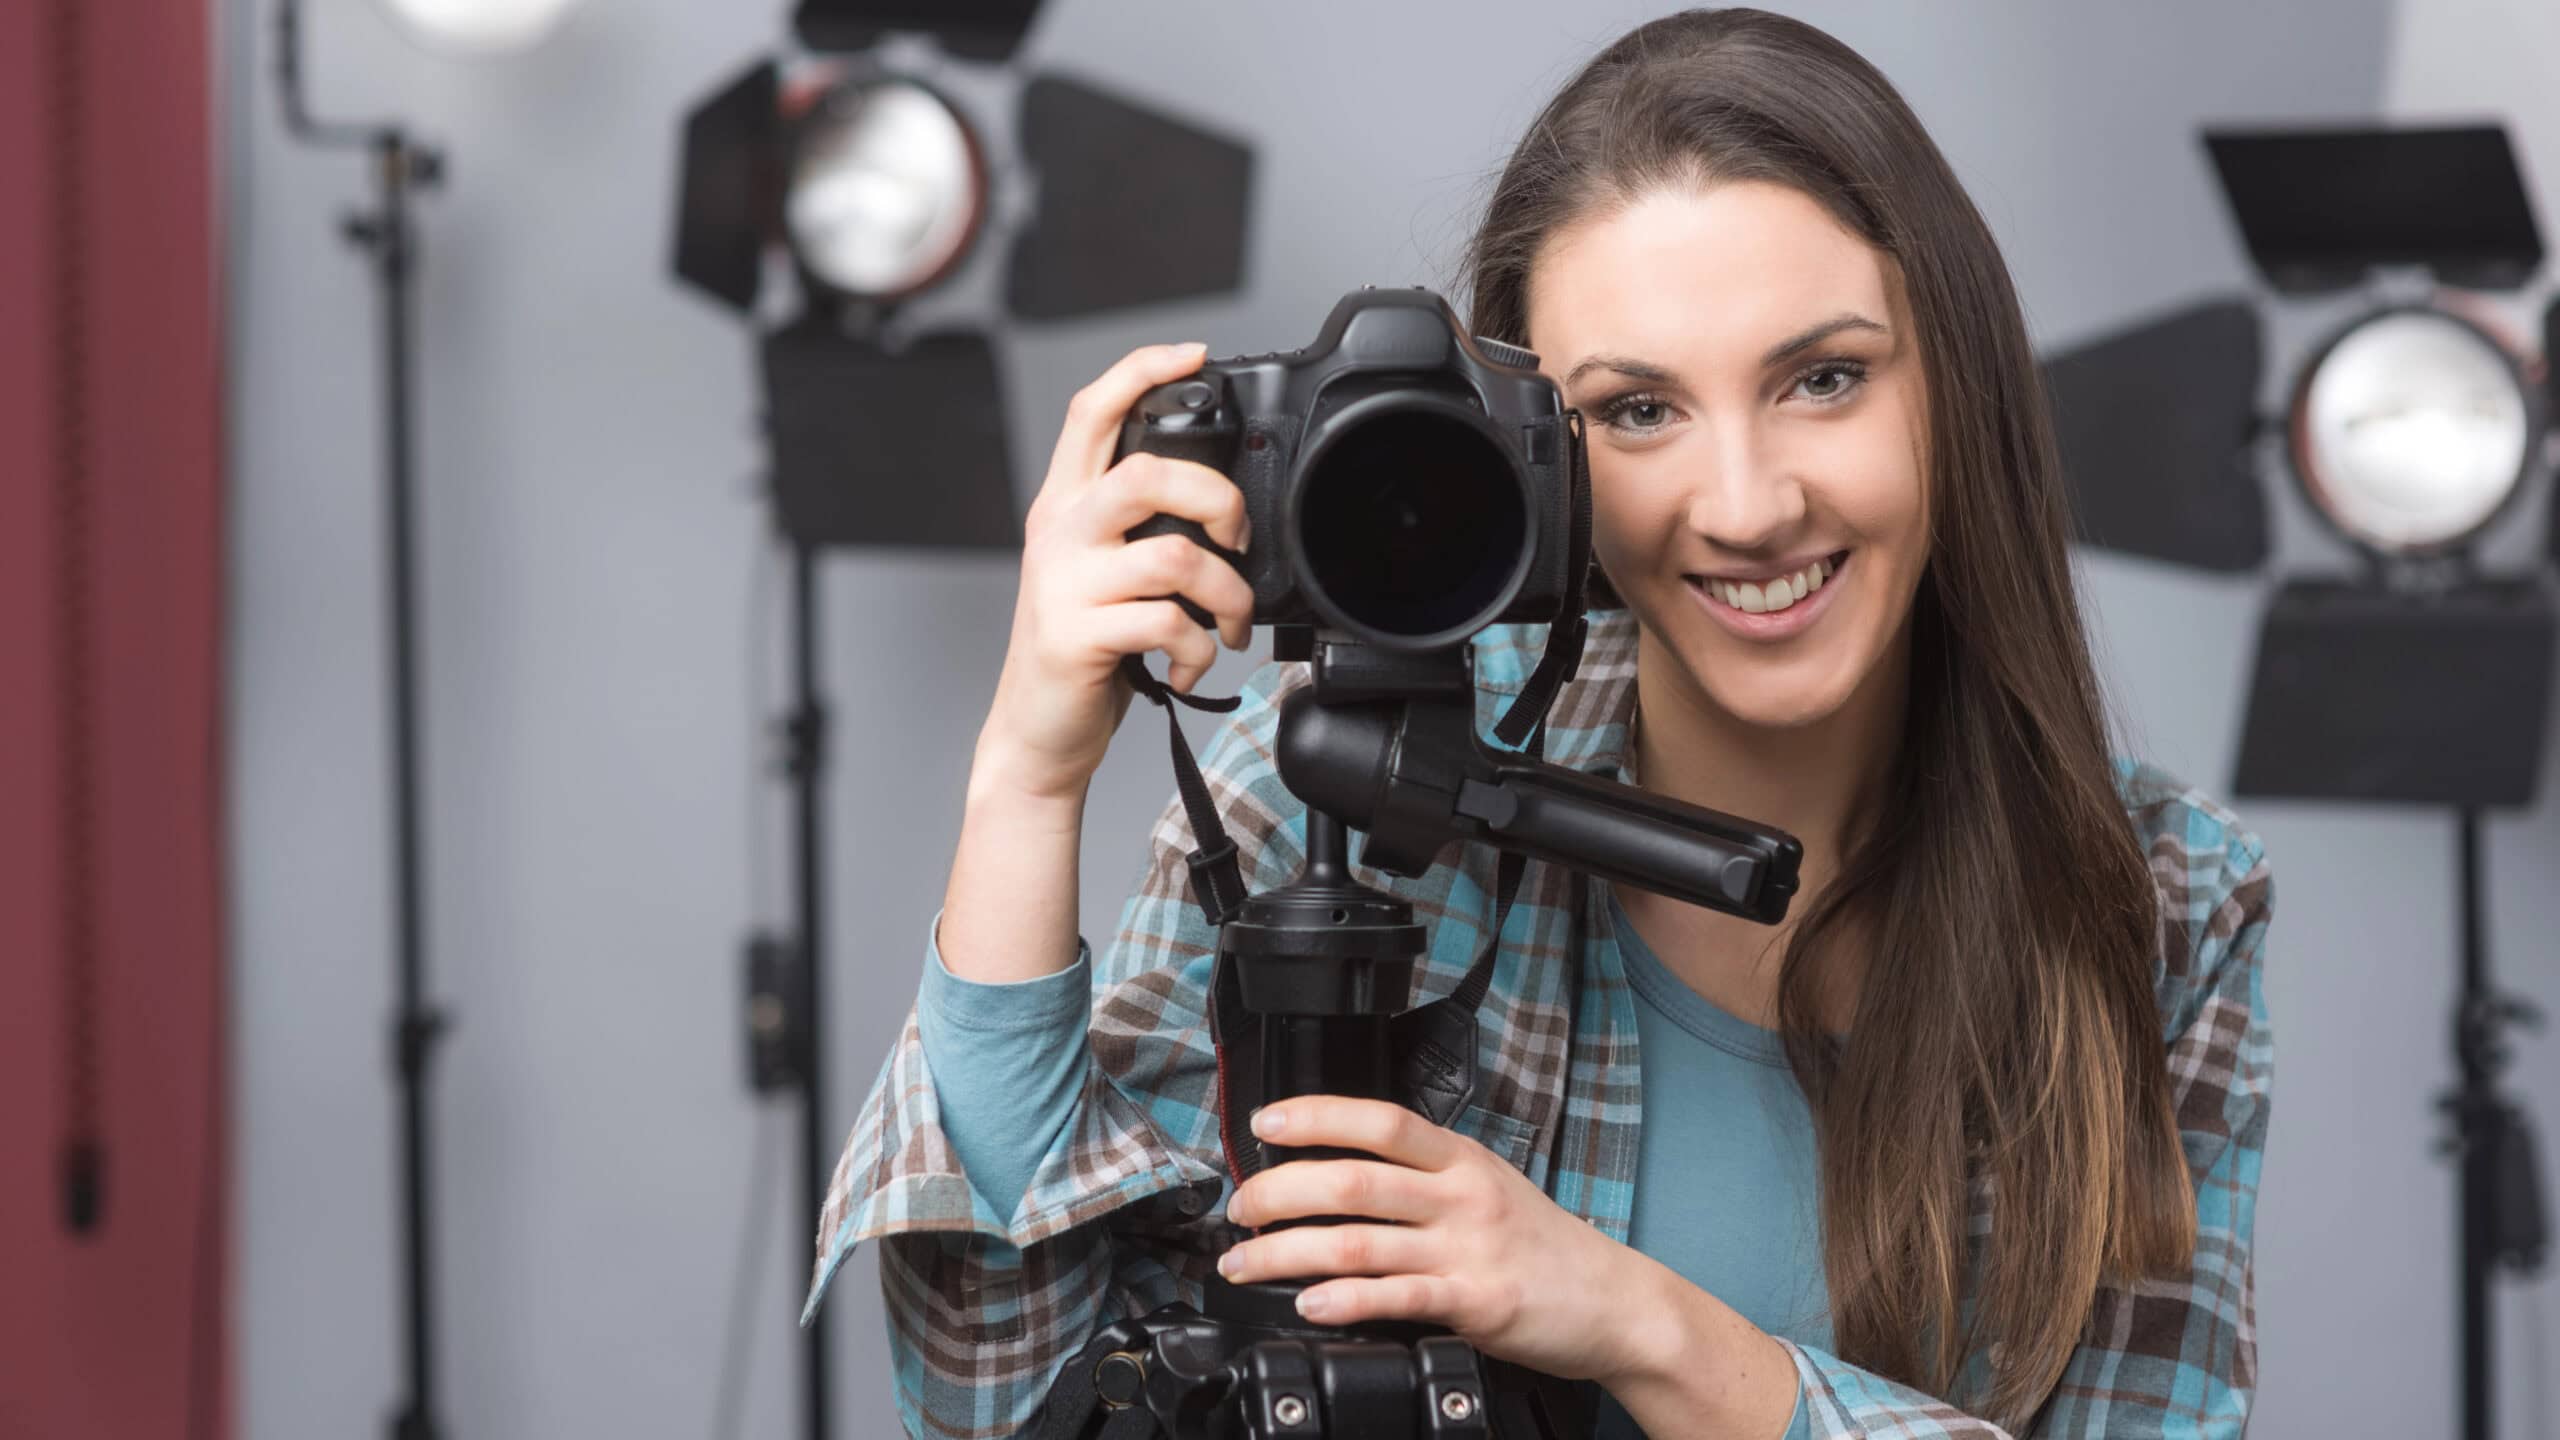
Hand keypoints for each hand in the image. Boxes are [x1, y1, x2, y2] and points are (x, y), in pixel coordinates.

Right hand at [979, 342, 1255, 802]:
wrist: (1037, 731)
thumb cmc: (1085, 650)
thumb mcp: (1102, 573)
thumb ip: (1141, 531)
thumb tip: (1221, 506)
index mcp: (1066, 506)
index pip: (1093, 412)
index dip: (1141, 370)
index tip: (1194, 354)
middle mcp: (1059, 532)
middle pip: (1150, 472)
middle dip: (1218, 500)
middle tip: (1238, 538)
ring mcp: (1063, 583)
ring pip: (1176, 556)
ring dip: (1228, 596)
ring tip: (1229, 624)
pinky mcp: (1075, 634)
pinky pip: (1168, 623)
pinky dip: (1200, 649)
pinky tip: (1193, 663)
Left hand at [1215, 1095, 1655, 1386]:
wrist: (1616, 1303)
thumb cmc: (1546, 1248)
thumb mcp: (1490, 1186)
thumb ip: (1425, 1178)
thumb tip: (1341, 1174)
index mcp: (1462, 1159)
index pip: (1380, 1120)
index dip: (1316, 1115)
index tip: (1265, 1122)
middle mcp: (1462, 1197)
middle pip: (1352, 1181)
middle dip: (1279, 1193)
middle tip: (1241, 1210)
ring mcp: (1468, 1250)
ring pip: (1358, 1243)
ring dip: (1286, 1253)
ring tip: (1245, 1264)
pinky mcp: (1476, 1302)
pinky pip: (1396, 1298)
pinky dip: (1343, 1300)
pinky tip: (1308, 1304)